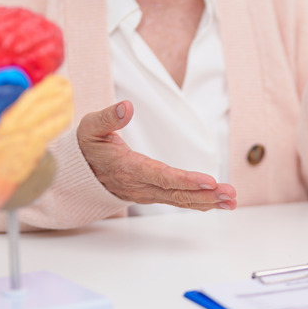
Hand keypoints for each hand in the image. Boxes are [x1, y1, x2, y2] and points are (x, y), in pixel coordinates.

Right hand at [76, 100, 236, 210]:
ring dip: (207, 201)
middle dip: (205, 194)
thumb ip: (109, 117)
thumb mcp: (90, 127)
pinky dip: (198, 202)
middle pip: (176, 192)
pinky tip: (217, 202)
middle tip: (229, 194)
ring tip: (231, 200)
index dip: (184, 180)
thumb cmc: (86, 147)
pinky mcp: (152, 193)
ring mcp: (146, 192)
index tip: (208, 181)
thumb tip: (127, 106)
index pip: (159, 176)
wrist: (77, 173)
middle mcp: (139, 185)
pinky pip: (177, 200)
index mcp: (126, 168)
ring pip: (179, 199)